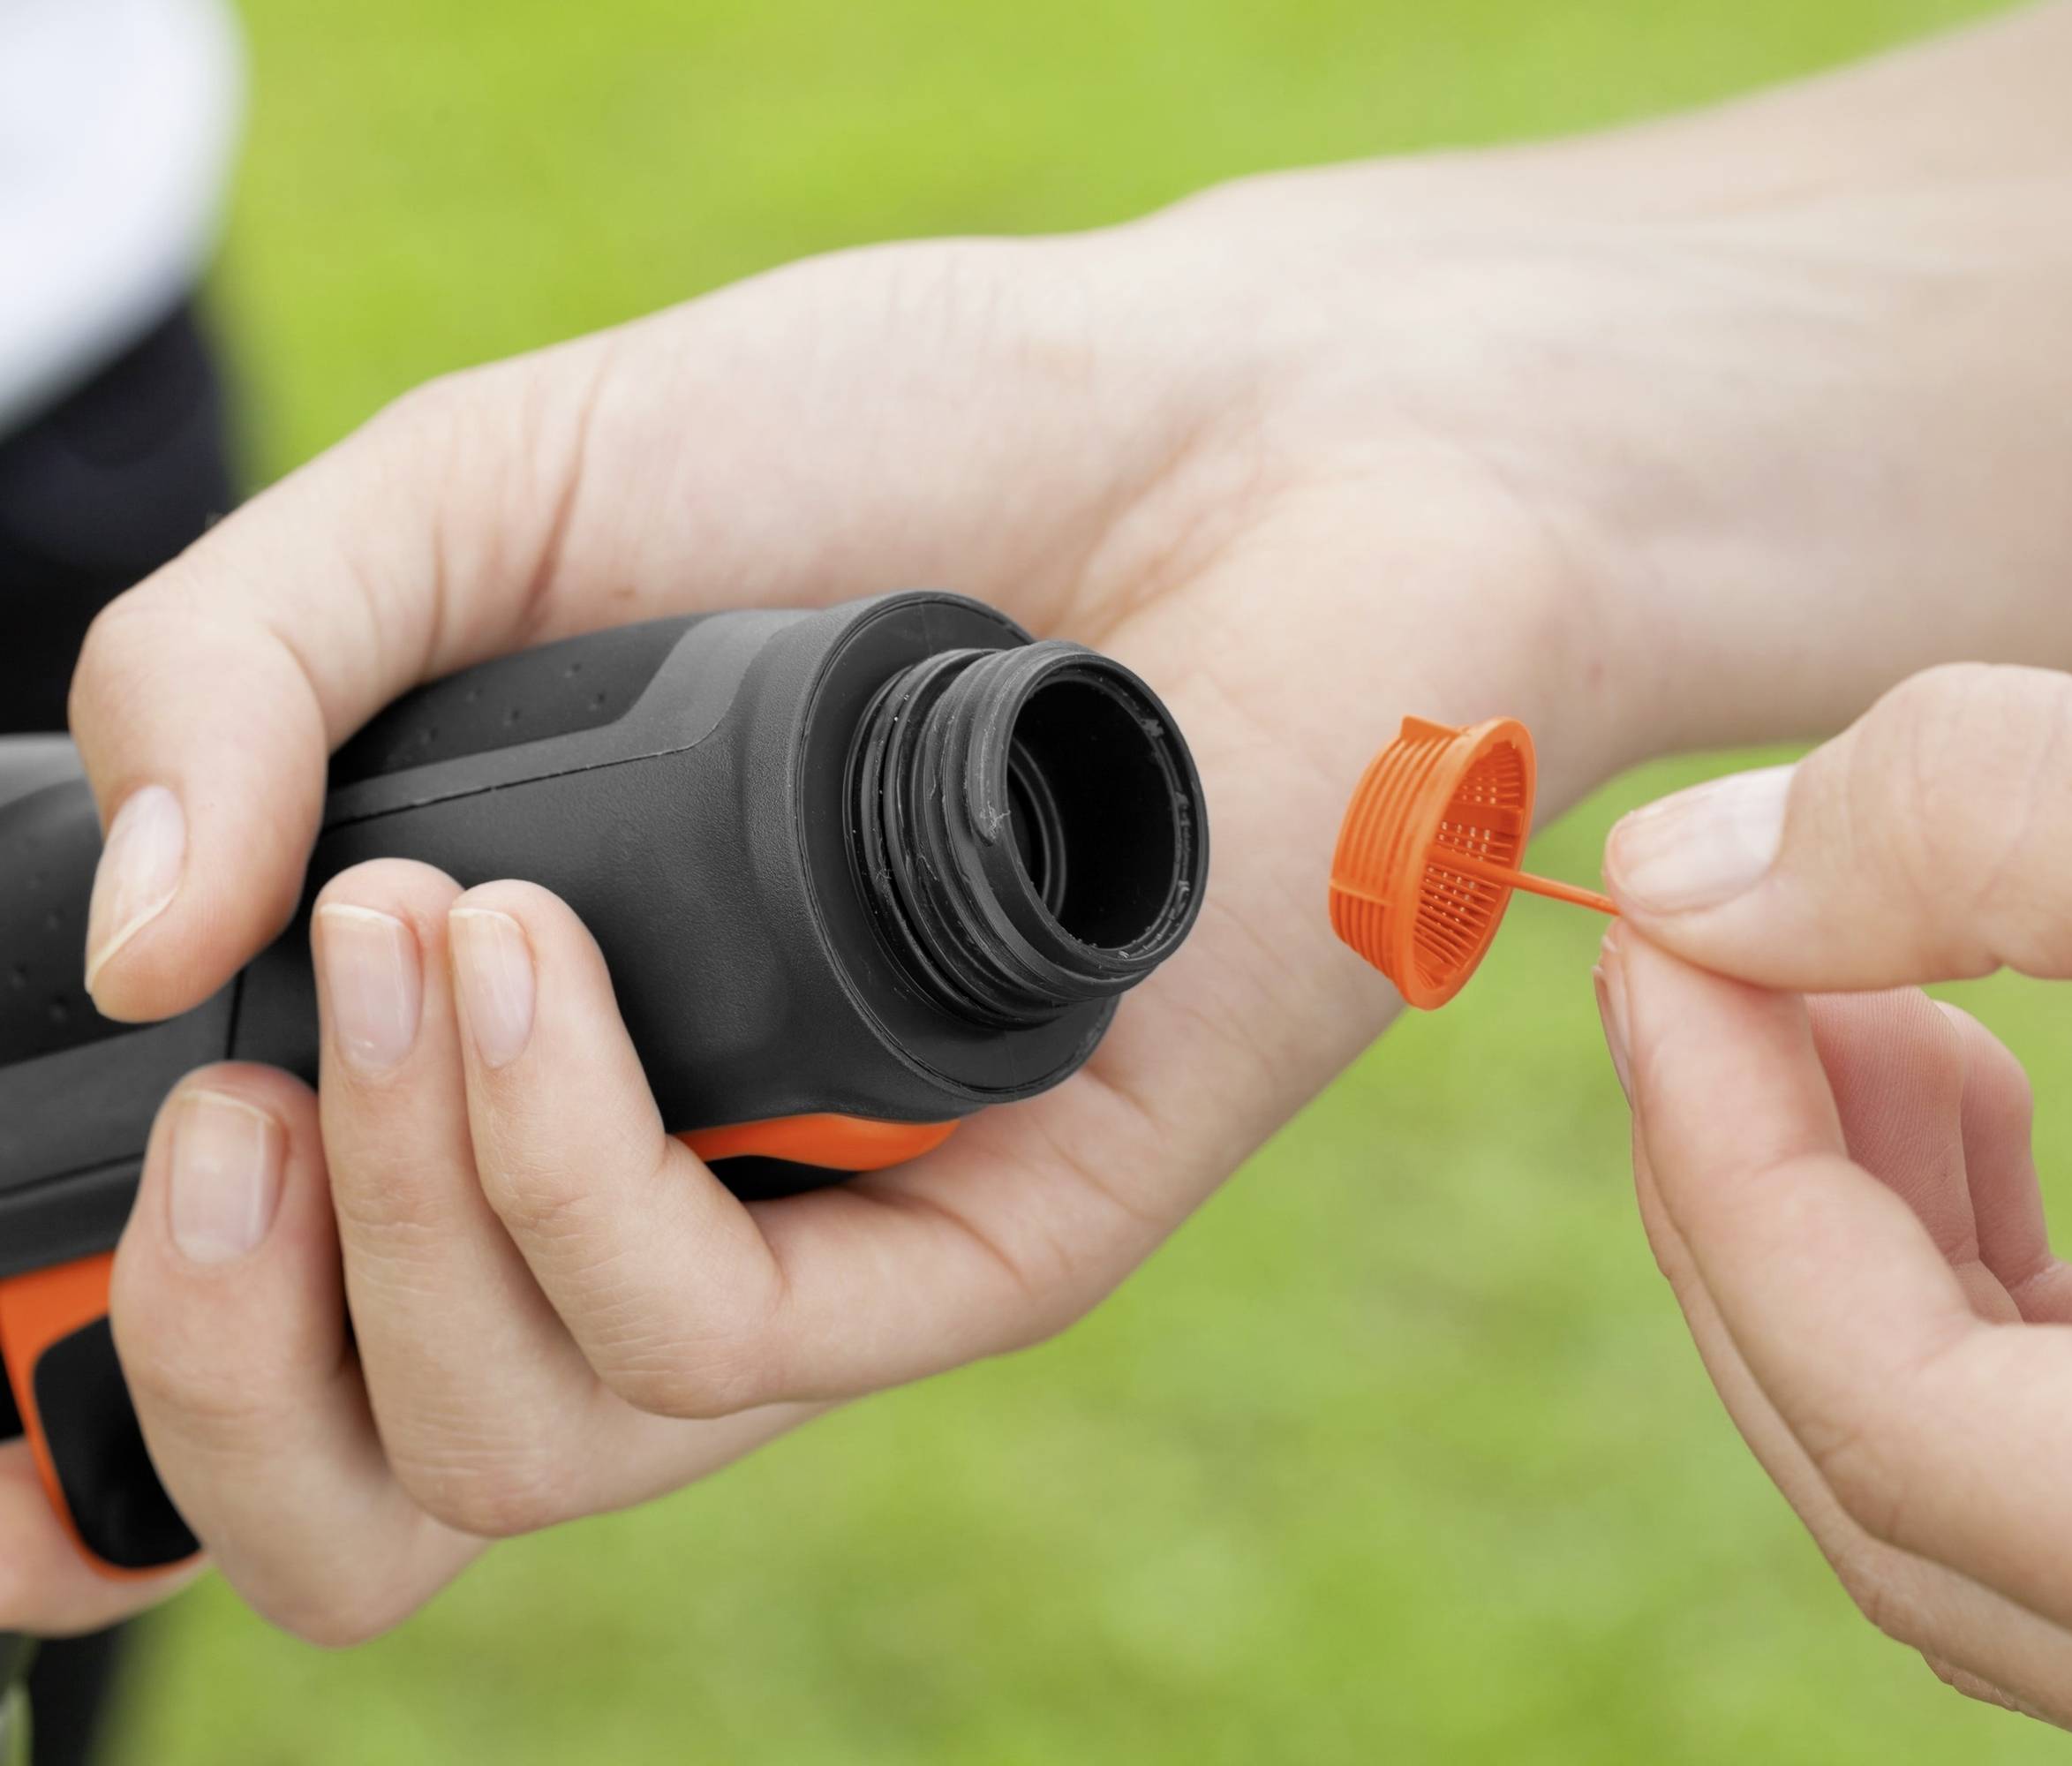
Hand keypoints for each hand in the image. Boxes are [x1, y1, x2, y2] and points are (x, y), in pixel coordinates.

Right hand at [28, 166, 1688, 1639]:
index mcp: (511, 1082)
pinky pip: (717, 1347)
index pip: (276, 1369)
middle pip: (360, 1499)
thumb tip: (115, 946)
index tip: (22, 1303)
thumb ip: (248, 668)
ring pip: (516, 1449)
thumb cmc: (879, 453)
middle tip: (206, 1084)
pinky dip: (563, 1181)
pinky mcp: (998, 1239)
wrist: (1222, 431)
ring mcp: (829, 1241)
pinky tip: (536, 967)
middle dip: (200, 1350)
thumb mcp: (493, 496)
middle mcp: (659, 1204)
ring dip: (383, 1222)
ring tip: (408, 932)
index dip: (93, 1408)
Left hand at [1596, 663, 2071, 1764]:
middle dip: (1762, 1225)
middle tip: (1716, 971)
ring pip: (2020, 1541)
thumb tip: (1696, 875)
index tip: (1650, 937)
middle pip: (1924, 1514)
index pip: (1900, 1418)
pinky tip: (1979, 1118)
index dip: (1719, 1157)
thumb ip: (2037, 830)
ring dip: (1871, 1271)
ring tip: (1848, 1013)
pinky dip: (2011, 1331)